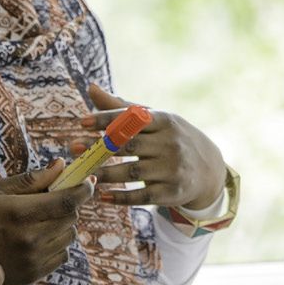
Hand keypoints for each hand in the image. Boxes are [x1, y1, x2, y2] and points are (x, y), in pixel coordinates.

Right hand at [0, 163, 92, 284]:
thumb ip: (33, 180)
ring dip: (63, 225)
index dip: (83, 189)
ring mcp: (31, 260)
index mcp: (18, 213)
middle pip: (72, 218)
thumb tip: (62, 165)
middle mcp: (28, 239)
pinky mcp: (32, 275)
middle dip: (69, 204)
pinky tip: (36, 239)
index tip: (88, 180)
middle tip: (53, 199)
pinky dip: (56, 244)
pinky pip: (62, 255)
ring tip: (40, 220)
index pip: (67, 201)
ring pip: (69, 236)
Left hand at [85, 84, 226, 210]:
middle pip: (129, 145)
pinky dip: (120, 197)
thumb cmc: (172, 139)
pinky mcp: (172, 193)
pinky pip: (141, 197)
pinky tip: (102, 195)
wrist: (209, 169)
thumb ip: (121, 108)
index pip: (132, 119)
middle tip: (75, 147)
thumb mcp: (154, 119)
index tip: (81, 122)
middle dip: (99, 147)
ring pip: (131, 173)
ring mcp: (172, 169)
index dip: (106, 120)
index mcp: (165, 121)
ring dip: (105, 174)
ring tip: (83, 174)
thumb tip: (90, 87)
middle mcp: (170, 144)